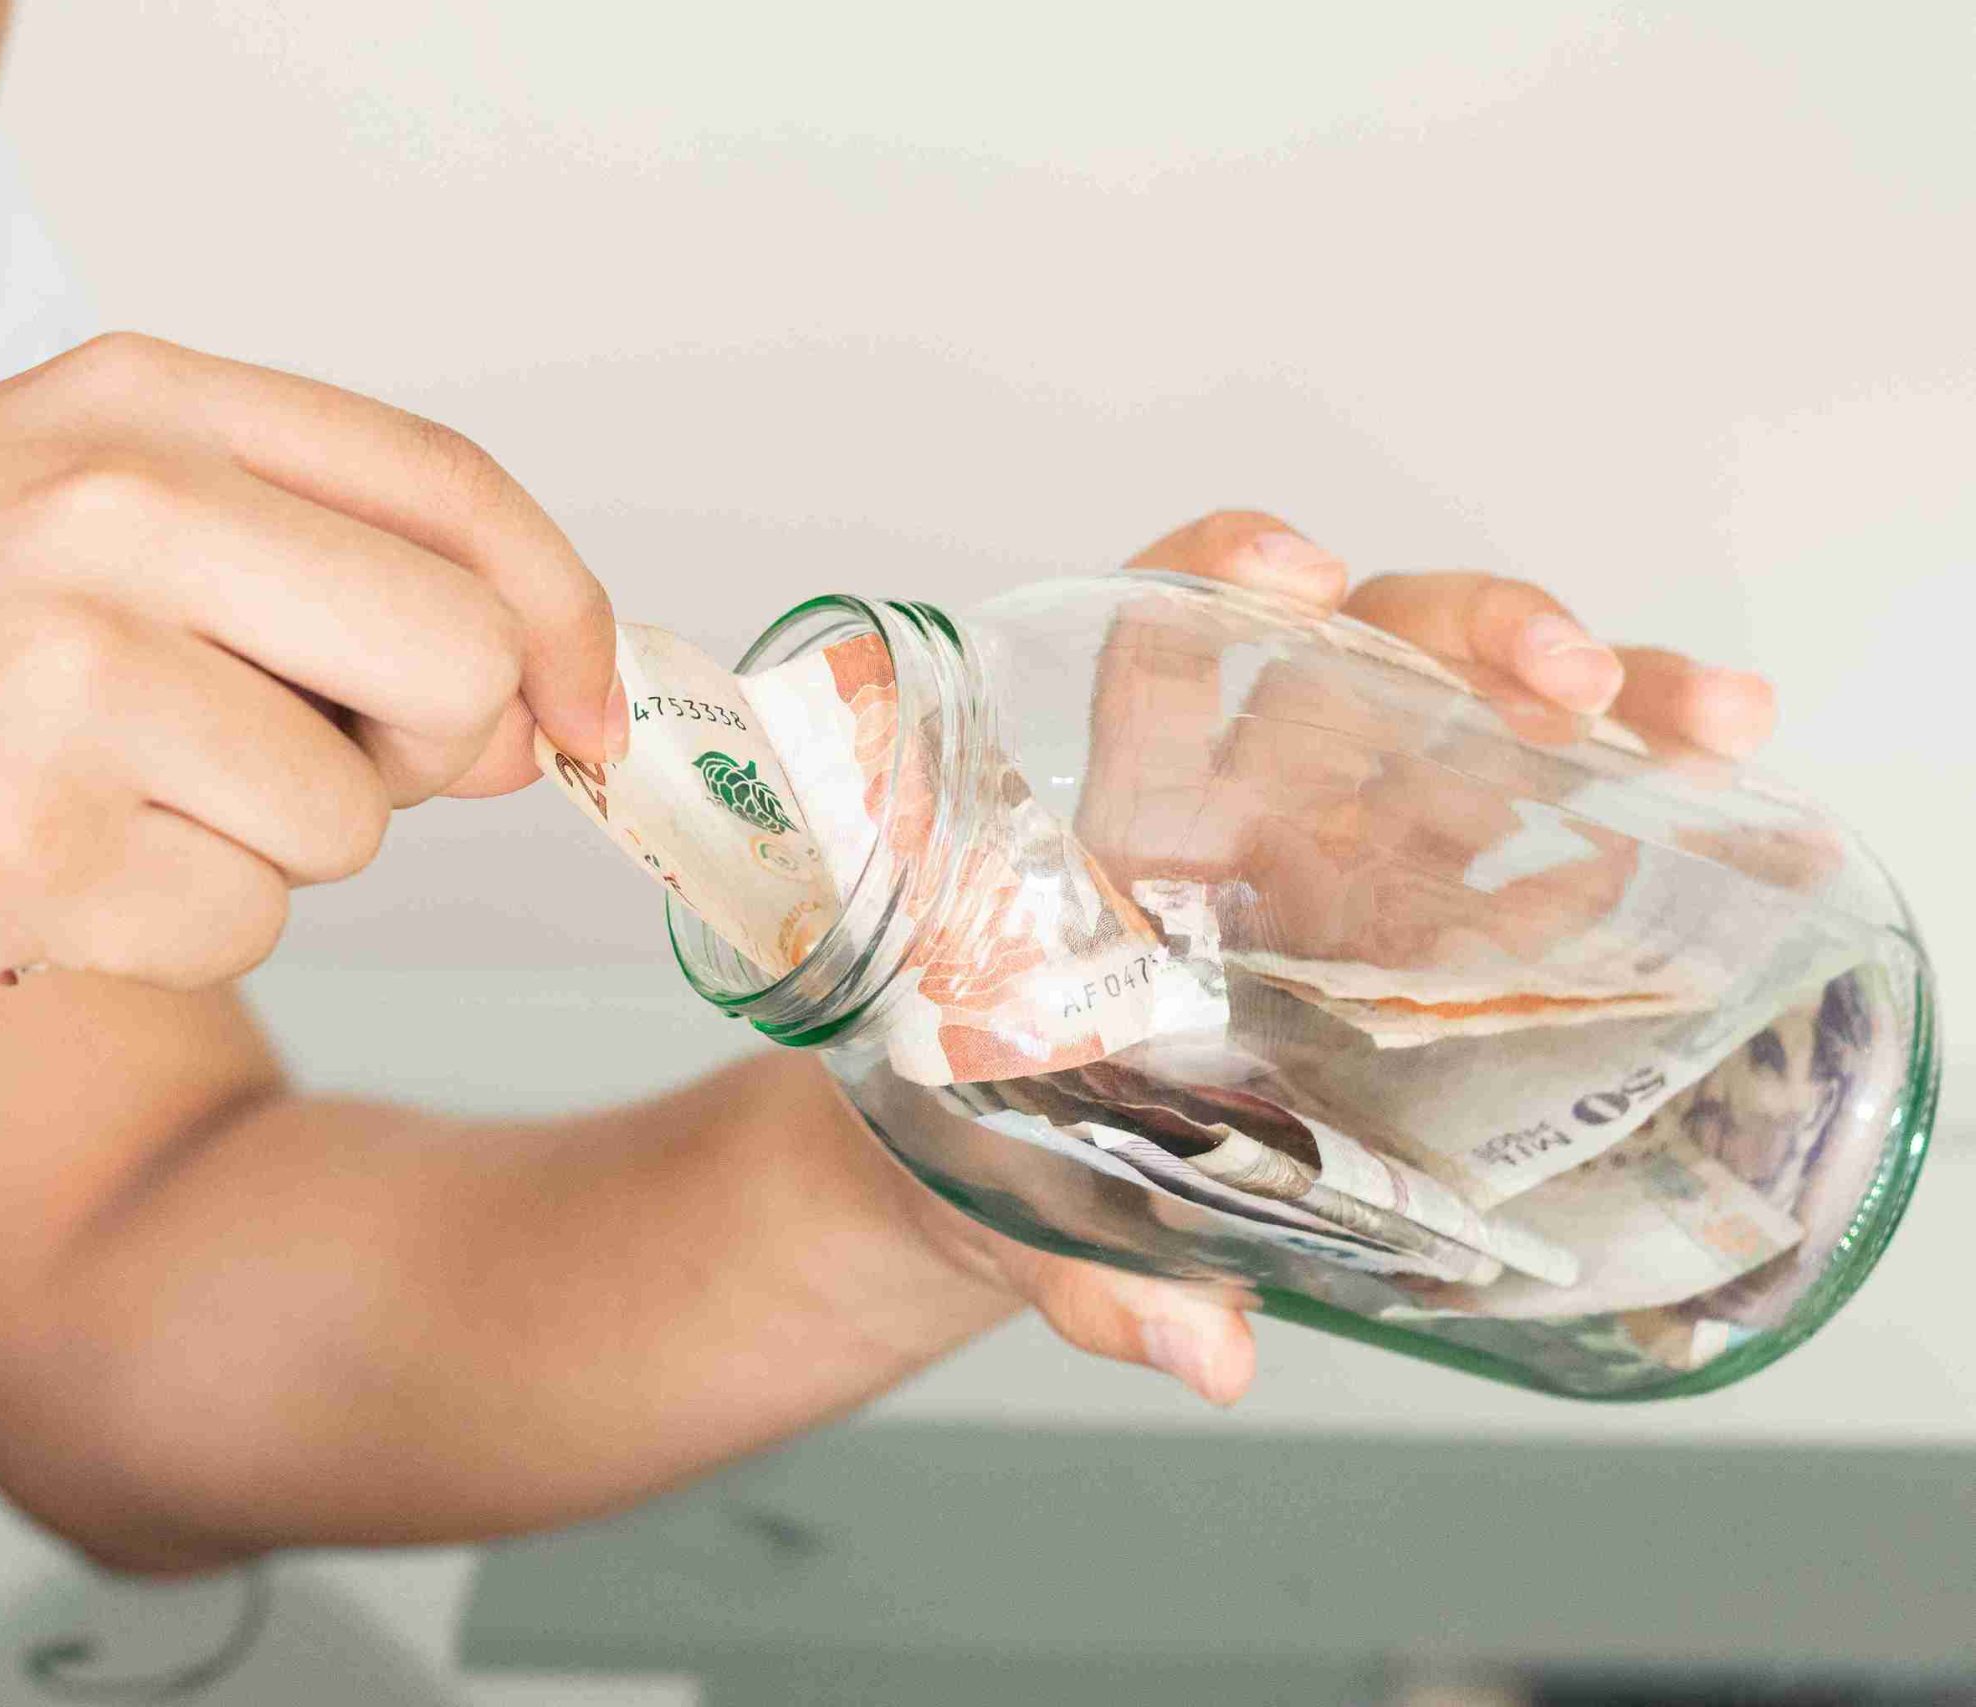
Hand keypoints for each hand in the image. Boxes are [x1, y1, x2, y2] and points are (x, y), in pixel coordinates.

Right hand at [0, 334, 618, 1022]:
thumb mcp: (75, 524)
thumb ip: (312, 578)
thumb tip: (530, 716)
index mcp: (134, 401)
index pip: (448, 488)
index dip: (560, 611)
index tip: (586, 705)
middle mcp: (109, 509)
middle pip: (454, 659)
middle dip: (437, 750)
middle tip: (325, 768)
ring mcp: (67, 676)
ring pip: (349, 822)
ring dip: (264, 845)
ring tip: (102, 800)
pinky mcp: (35, 846)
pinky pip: (246, 923)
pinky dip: (176, 926)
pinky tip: (47, 872)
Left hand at [909, 510, 1783, 1403]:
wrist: (976, 1176)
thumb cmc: (965, 1135)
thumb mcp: (1014, 1193)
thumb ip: (1094, 1269)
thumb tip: (1202, 1352)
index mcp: (1108, 825)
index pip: (1155, 643)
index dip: (1218, 578)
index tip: (1295, 578)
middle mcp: (1227, 809)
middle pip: (1354, 655)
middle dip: (1469, 635)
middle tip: (1569, 675)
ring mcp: (1326, 856)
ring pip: (1466, 728)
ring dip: (1595, 704)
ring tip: (1702, 724)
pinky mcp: (1404, 926)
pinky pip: (1513, 850)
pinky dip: (1613, 827)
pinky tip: (1709, 820)